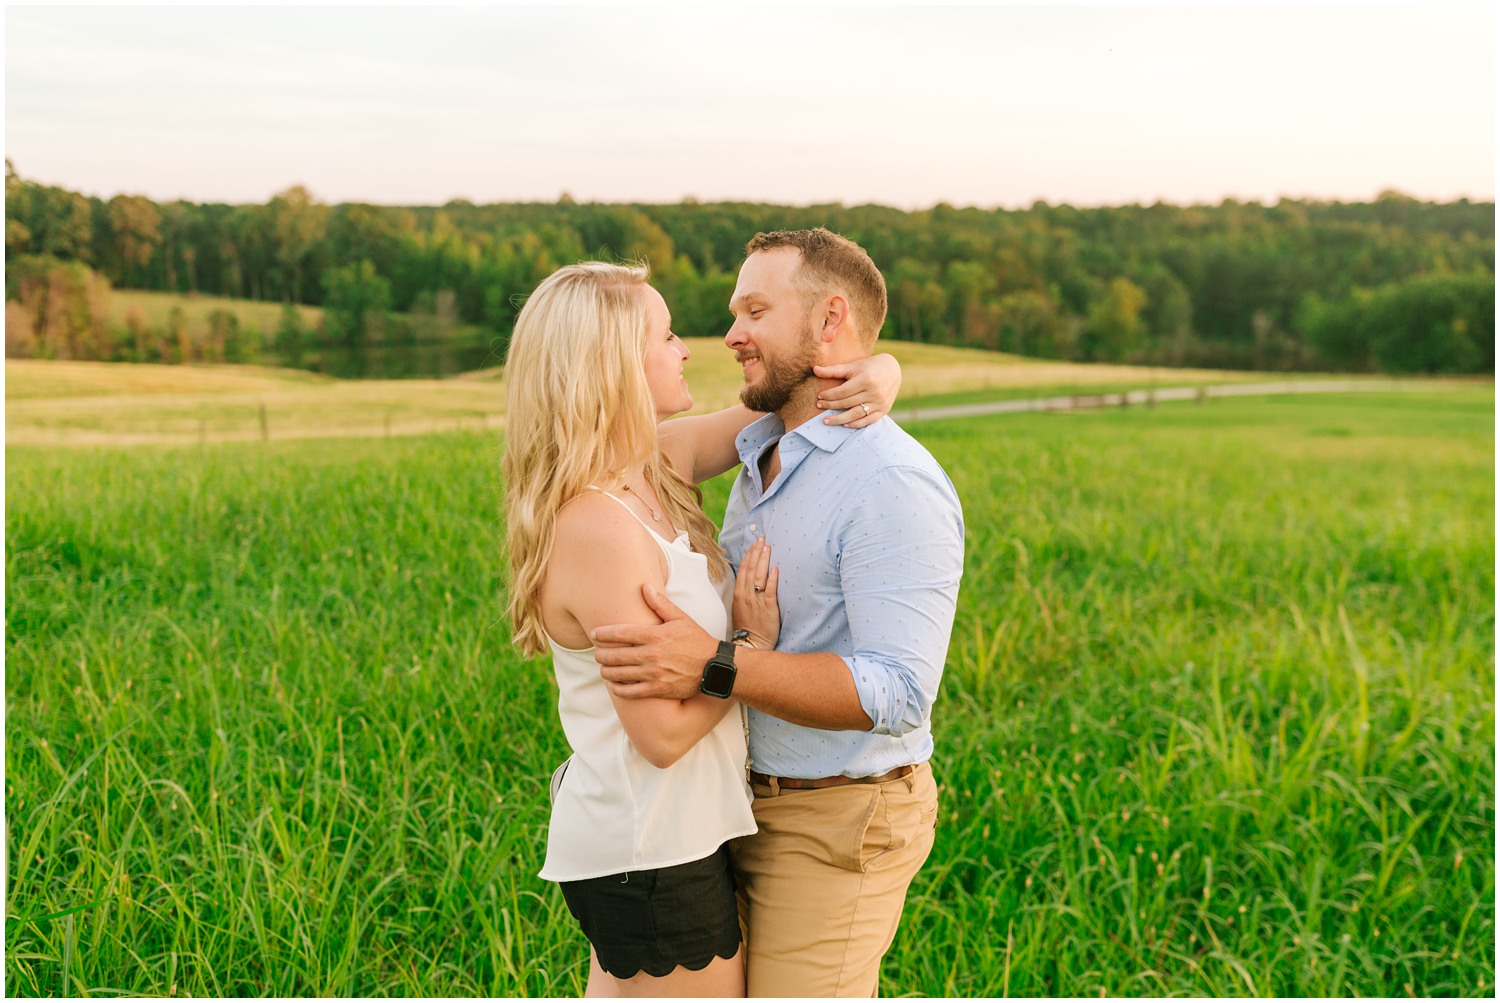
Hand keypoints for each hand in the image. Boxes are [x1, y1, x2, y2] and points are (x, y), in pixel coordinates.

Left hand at [593, 584, 716, 699]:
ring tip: (603, 668)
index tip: (594, 634)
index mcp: (655, 635)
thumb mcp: (681, 618)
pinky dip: (618, 689)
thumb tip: (644, 587)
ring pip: (618, 674)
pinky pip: (630, 692)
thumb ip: (660, 604)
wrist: (714, 666)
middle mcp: (651, 655)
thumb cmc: (696, 640)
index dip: (603, 634)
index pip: (620, 633)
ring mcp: (653, 674)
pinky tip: (614, 685)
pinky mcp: (657, 690)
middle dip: (600, 654)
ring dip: (606, 671)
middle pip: (614, 655)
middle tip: (597, 653)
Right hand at [732, 537, 778, 648]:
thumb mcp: (740, 606)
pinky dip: (772, 580)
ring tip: (768, 547)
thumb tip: (750, 577)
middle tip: (763, 539)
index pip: (743, 569)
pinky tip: (775, 569)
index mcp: (739, 593)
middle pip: (751, 569)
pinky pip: (770, 591)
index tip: (755, 543)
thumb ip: (744, 592)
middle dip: (757, 552)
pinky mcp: (769, 609)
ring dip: (763, 560)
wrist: (751, 644)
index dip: (750, 554)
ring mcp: (757, 601)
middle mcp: (746, 595)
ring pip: (759, 577)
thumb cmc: (747, 626)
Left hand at [815, 352, 901, 426]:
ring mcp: (880, 402)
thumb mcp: (853, 366)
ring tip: (826, 421)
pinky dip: (856, 424)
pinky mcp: (884, 410)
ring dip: (839, 419)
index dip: (829, 395)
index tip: (820, 397)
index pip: (842, 392)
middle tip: (819, 406)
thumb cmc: (869, 367)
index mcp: (866, 379)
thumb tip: (814, 369)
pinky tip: (845, 424)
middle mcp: (874, 392)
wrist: (893, 369)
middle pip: (847, 403)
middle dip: (831, 406)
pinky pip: (868, 420)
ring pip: (856, 414)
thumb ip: (833, 370)